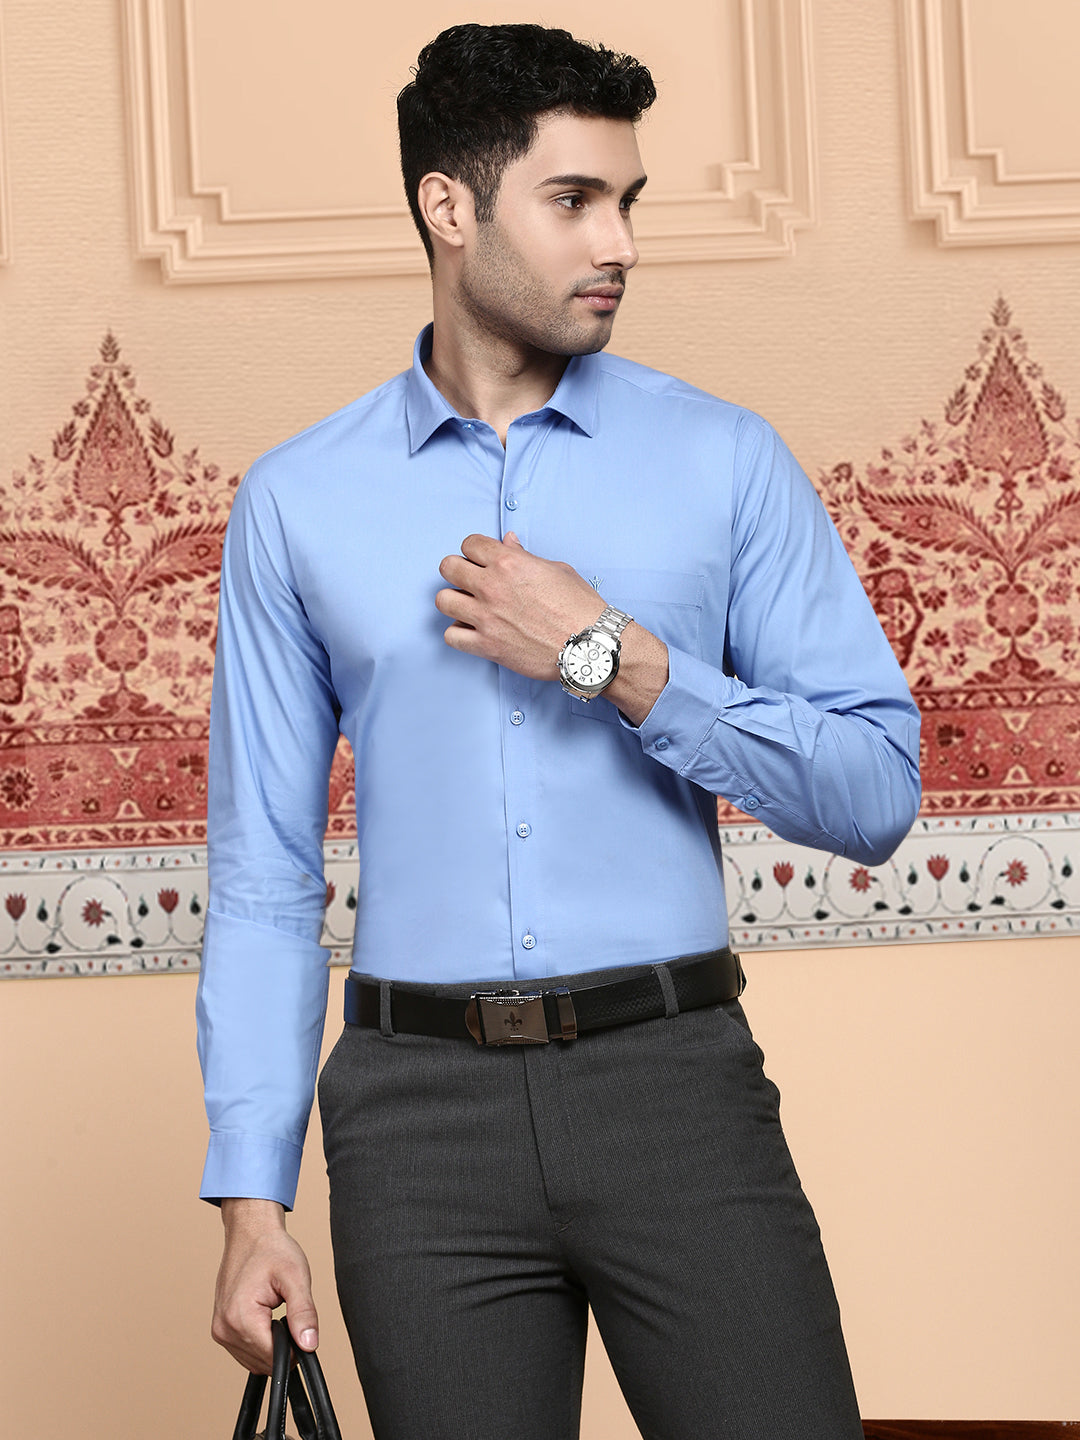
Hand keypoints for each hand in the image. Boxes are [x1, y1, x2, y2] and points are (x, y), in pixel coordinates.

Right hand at [211, 1198, 318, 1372]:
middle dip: (284, 1344)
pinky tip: (267, 1318)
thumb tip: (309, 1344)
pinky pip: (246, 1351)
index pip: (274, 1358)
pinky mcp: (221, 1329)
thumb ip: (304, 1313)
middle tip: (290, 1312)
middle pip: (265, 1362)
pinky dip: (261, 1341)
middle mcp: (224, 1329)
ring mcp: (220, 1331)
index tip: (300, 1325)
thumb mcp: (296, 1277)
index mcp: (240, 1318)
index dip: (296, 1348)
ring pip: (255, 1360)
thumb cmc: (271, 1249)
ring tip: (277, 1310)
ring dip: (272, 1344)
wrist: (250, 1233)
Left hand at [436, 532, 603, 678]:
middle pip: (448, 567)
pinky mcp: (486, 645)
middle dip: (458, 571)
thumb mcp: (556, 570)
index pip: (469, 544)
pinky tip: (473, 631)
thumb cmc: (579, 607)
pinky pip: (451, 636)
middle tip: (470, 581)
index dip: (475, 551)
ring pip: (443, 601)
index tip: (481, 560)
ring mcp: (486, 617)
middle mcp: (492, 587)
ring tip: (469, 606)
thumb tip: (508, 542)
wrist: (589, 644)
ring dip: (454, 601)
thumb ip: (525, 555)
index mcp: (509, 562)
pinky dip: (459, 634)